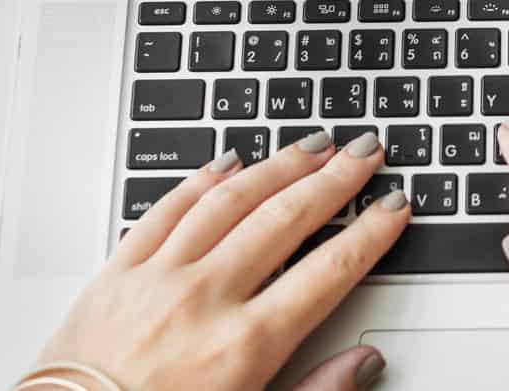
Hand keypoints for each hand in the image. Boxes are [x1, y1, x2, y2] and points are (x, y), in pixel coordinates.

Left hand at [31, 130, 408, 390]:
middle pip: (286, 220)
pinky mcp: (115, 274)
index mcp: (245, 347)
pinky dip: (202, 181)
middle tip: (367, 153)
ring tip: (313, 145)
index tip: (393, 208)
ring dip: (279, 167)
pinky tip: (229, 163)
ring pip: (230, 201)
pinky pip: (165, 210)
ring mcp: (156, 280)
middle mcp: (204, 301)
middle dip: (335, 180)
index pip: (329, 272)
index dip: (370, 234)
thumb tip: (365, 363)